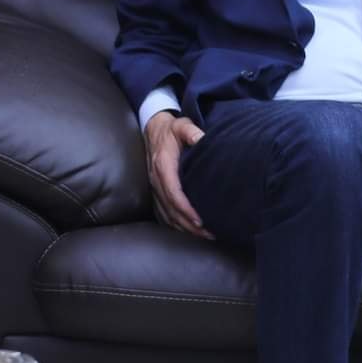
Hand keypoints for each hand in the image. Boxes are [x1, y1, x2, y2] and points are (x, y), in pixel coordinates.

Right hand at [143, 111, 211, 239]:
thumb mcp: (182, 126)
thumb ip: (192, 132)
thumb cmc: (171, 128)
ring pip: (166, 214)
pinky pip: (162, 212)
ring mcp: (154, 187)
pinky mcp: (155, 190)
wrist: (153, 128)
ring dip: (183, 227)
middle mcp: (156, 180)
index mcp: (163, 166)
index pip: (174, 193)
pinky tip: (186, 231)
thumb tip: (202, 138)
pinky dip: (173, 224)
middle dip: (189, 224)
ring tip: (202, 236)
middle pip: (171, 209)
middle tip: (209, 234)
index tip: (199, 220)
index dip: (186, 209)